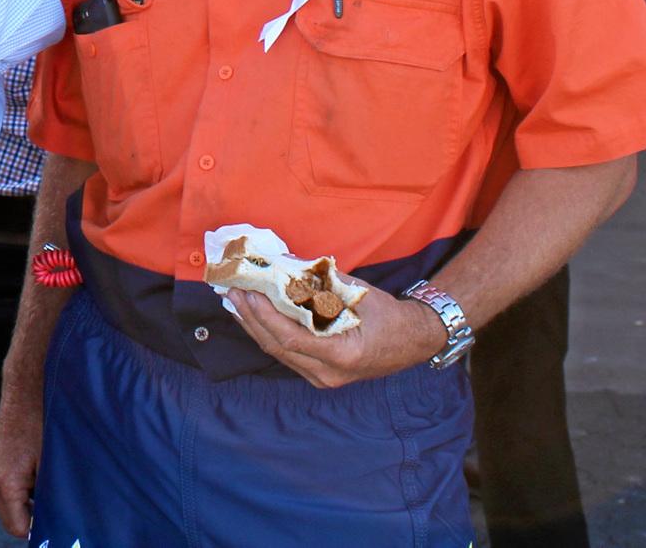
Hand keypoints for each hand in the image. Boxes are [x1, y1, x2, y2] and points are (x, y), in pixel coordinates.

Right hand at [0, 374, 41, 539]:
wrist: (26, 387)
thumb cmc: (42, 421)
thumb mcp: (51, 464)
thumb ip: (48, 496)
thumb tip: (53, 520)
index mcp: (5, 482)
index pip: (17, 528)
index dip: (37, 529)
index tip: (56, 522)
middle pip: (9, 518)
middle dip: (30, 517)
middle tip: (55, 505)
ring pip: (7, 504)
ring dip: (26, 503)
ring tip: (48, 485)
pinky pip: (5, 488)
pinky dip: (21, 489)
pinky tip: (38, 473)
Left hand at [220, 275, 445, 387]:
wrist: (413, 341)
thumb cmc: (388, 315)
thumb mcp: (356, 293)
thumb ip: (319, 283)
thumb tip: (282, 266)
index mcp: (343, 355)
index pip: (291, 338)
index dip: (264, 316)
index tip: (247, 293)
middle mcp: (330, 374)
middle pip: (279, 348)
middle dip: (251, 319)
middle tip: (232, 292)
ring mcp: (324, 379)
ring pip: (279, 354)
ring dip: (255, 326)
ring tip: (237, 302)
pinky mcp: (320, 375)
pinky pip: (287, 355)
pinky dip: (269, 334)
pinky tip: (256, 317)